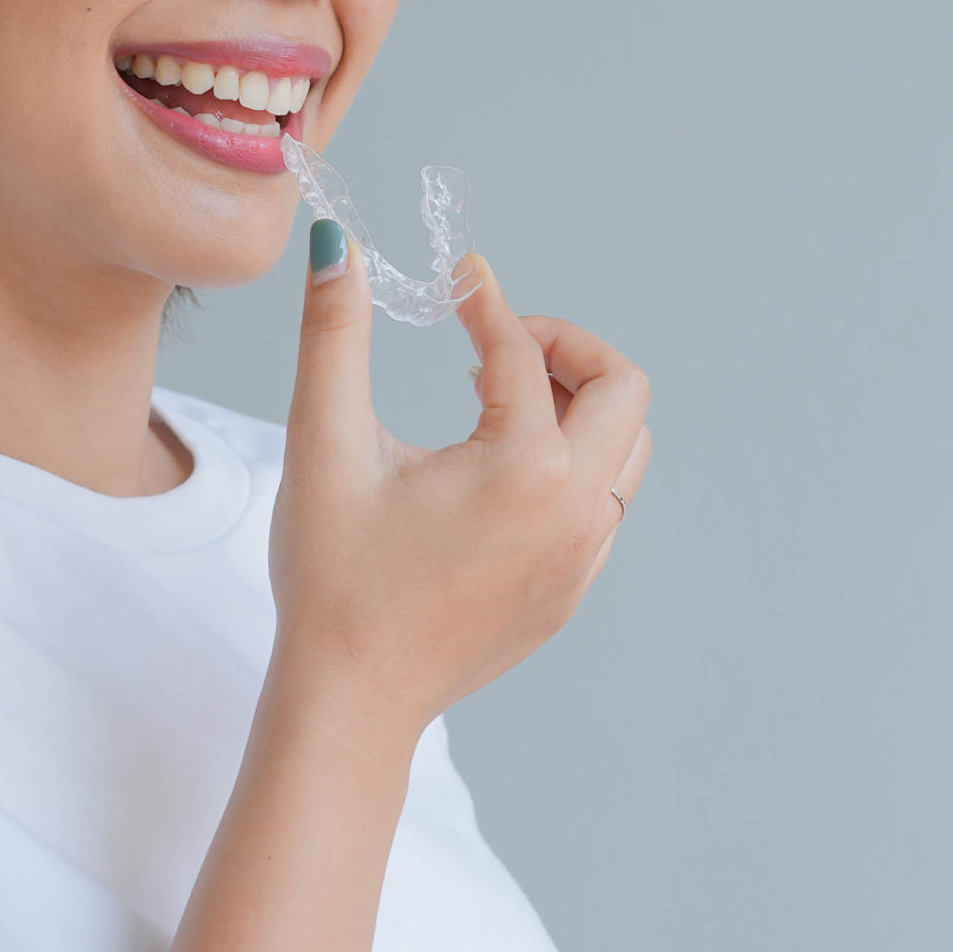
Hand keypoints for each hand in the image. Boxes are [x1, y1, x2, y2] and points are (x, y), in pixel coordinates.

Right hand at [267, 225, 652, 755]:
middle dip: (564, 346)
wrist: (350, 702)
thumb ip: (334, 336)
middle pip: (623, 388)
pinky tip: (498, 465)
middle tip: (497, 343)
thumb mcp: (325, 444)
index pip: (520, 350)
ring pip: (627, 447)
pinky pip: (605, 501)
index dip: (483, 301)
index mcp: (526, 470)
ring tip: (498, 398)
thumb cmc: (334, 580)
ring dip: (578, 405)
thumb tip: (336, 249)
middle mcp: (577, 513)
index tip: (454, 280)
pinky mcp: (573, 591)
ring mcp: (584, 559)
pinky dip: (572, 461)